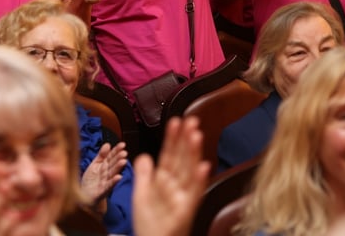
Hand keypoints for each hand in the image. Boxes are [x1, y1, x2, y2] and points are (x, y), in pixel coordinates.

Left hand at [80, 141, 127, 204]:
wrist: (84, 196)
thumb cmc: (91, 180)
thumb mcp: (95, 165)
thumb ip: (101, 155)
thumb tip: (108, 144)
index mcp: (104, 166)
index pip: (111, 156)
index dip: (116, 150)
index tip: (122, 144)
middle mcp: (107, 173)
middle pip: (113, 164)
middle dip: (119, 158)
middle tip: (124, 152)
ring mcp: (105, 182)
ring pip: (112, 173)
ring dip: (118, 168)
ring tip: (123, 161)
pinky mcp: (103, 191)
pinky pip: (109, 186)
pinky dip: (113, 182)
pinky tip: (119, 177)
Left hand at [132, 116, 209, 235]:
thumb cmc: (149, 225)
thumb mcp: (141, 196)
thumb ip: (143, 175)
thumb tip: (144, 155)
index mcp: (164, 182)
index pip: (169, 156)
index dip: (172, 139)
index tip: (176, 121)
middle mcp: (176, 188)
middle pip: (181, 160)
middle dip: (185, 140)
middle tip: (191, 120)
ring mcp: (182, 199)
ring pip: (189, 172)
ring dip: (193, 154)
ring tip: (196, 135)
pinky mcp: (185, 212)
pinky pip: (193, 195)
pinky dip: (199, 181)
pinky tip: (204, 167)